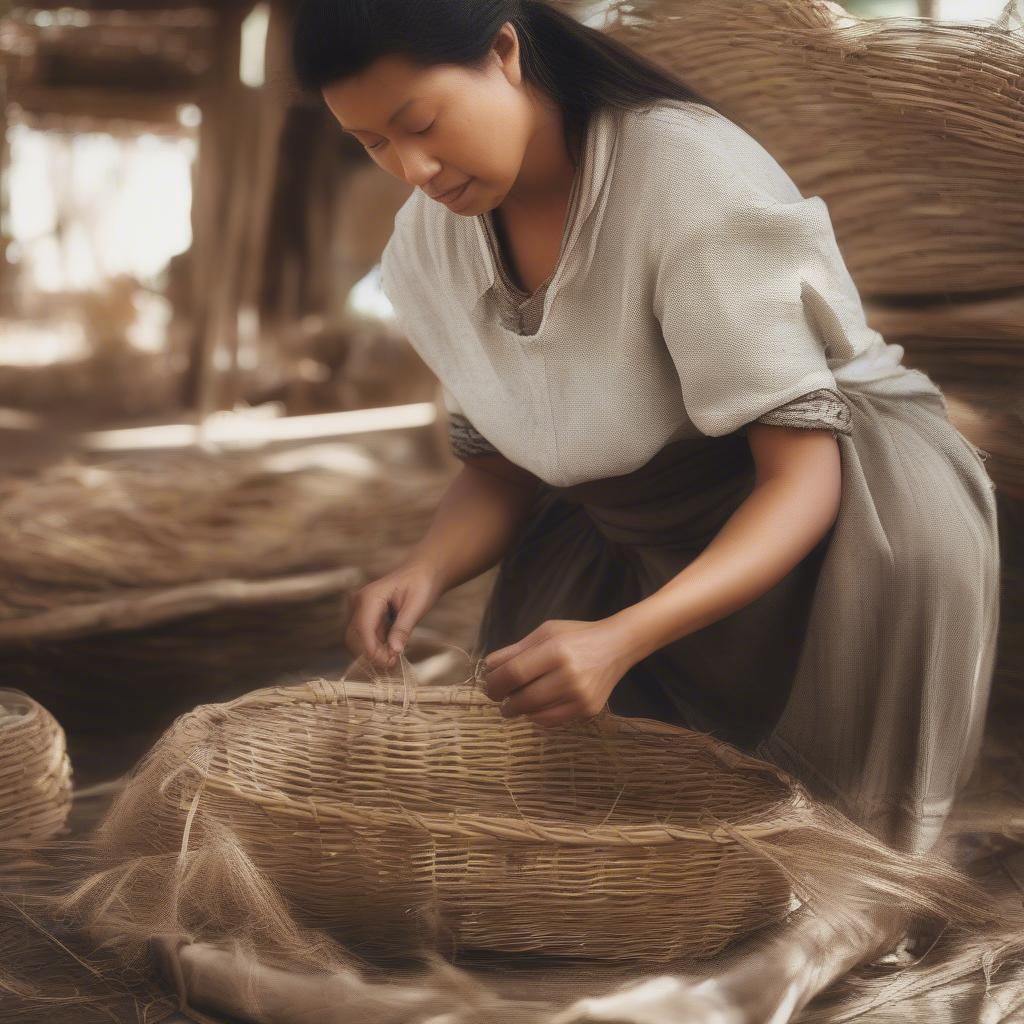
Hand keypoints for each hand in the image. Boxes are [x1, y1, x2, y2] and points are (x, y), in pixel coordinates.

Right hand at [344, 558, 444, 670]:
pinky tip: (392, 653)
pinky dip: (377, 646)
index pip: (363, 628)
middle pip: (355, 636)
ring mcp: (363, 609)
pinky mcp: (369, 615)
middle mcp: (361, 602)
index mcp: (371, 597)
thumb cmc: (422, 584)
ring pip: (359, 638)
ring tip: (394, 660)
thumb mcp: (416, 606)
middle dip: (371, 653)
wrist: (424, 572)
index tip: (387, 662)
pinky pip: (368, 635)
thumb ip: (403, 628)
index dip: (372, 649)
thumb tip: (394, 650)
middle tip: (392, 664)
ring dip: (374, 651)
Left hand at [481, 619, 634, 727]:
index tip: (488, 686)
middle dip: (503, 701)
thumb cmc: (576, 636)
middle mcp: (569, 675)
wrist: (617, 646)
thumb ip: (515, 651)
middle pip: (522, 699)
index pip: (514, 673)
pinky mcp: (587, 710)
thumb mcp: (544, 633)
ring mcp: (580, 696)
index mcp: (556, 650)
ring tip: (515, 702)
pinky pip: (551, 721)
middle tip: (499, 698)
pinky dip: (536, 716)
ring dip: (518, 710)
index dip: (495, 683)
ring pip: (534, 714)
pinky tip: (534, 706)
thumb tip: (487, 668)